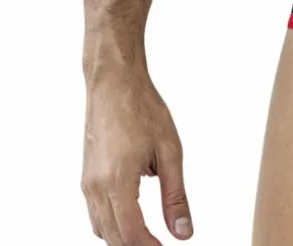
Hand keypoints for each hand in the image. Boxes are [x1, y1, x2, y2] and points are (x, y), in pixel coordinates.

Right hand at [82, 67, 192, 244]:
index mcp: (117, 182)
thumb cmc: (143, 110)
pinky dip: (112, 224)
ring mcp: (87, 183)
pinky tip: (131, 218)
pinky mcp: (86, 177)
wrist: (114, 84)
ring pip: (101, 229)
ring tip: (149, 237)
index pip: (131, 234)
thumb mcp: (170, 152)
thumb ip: (176, 196)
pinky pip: (96, 213)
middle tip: (161, 244)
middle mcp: (96, 188)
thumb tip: (183, 232)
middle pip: (113, 237)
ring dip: (123, 238)